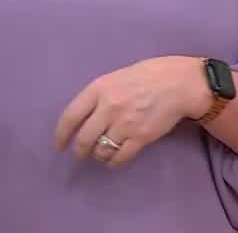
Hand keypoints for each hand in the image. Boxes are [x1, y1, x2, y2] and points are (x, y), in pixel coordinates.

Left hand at [53, 55, 207, 167]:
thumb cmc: (145, 76)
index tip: (59, 145)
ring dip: (98, 155)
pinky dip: (113, 162)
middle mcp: (108, 108)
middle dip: (80, 150)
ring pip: (101, 150)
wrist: (177, 83)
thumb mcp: (114, 77)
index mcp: (98, 89)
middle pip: (84, 138)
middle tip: (80, 154)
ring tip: (100, 154)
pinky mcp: (141, 137)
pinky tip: (113, 161)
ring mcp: (124, 124)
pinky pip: (121, 157)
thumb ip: (98, 96)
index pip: (70, 116)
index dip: (61, 134)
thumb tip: (83, 116)